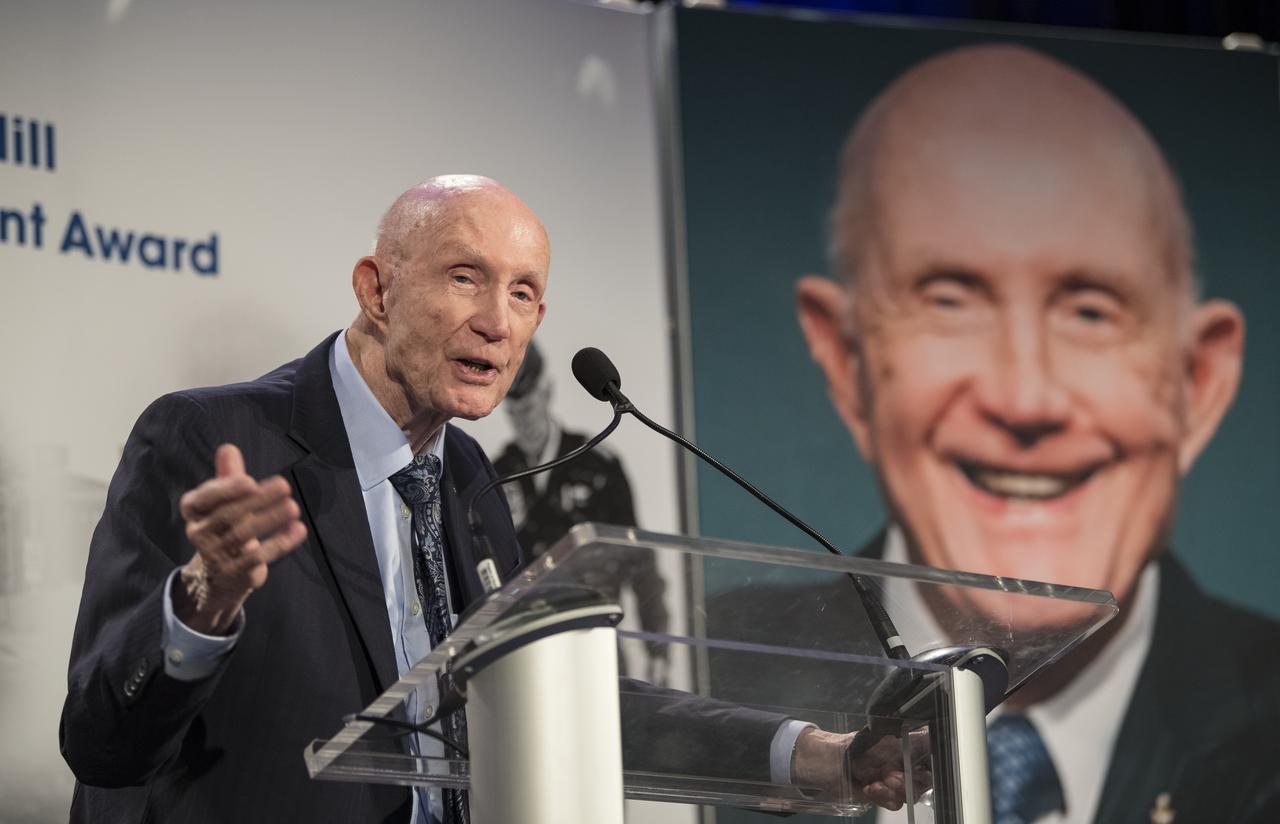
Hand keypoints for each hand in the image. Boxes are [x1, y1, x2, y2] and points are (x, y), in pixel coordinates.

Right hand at [174, 444, 307, 634]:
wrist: (219, 573)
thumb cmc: (225, 525)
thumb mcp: (224, 500)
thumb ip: (228, 476)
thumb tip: (228, 448)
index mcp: (193, 511)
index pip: (202, 499)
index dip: (225, 490)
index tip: (250, 481)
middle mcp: (198, 533)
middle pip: (228, 515)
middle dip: (257, 500)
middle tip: (285, 485)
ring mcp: (215, 555)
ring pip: (243, 536)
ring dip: (271, 519)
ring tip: (293, 506)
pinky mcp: (234, 573)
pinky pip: (259, 557)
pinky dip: (281, 542)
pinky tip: (299, 529)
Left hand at [792, 727, 931, 810]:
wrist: (827, 763)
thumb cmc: (853, 746)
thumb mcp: (883, 738)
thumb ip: (912, 738)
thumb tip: (935, 735)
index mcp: (910, 743)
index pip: (935, 752)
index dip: (935, 762)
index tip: (924, 767)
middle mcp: (907, 762)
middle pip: (927, 779)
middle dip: (911, 781)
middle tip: (893, 777)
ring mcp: (897, 780)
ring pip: (912, 794)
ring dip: (894, 790)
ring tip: (878, 782)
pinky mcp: (886, 795)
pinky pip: (896, 803)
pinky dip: (883, 797)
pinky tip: (870, 788)